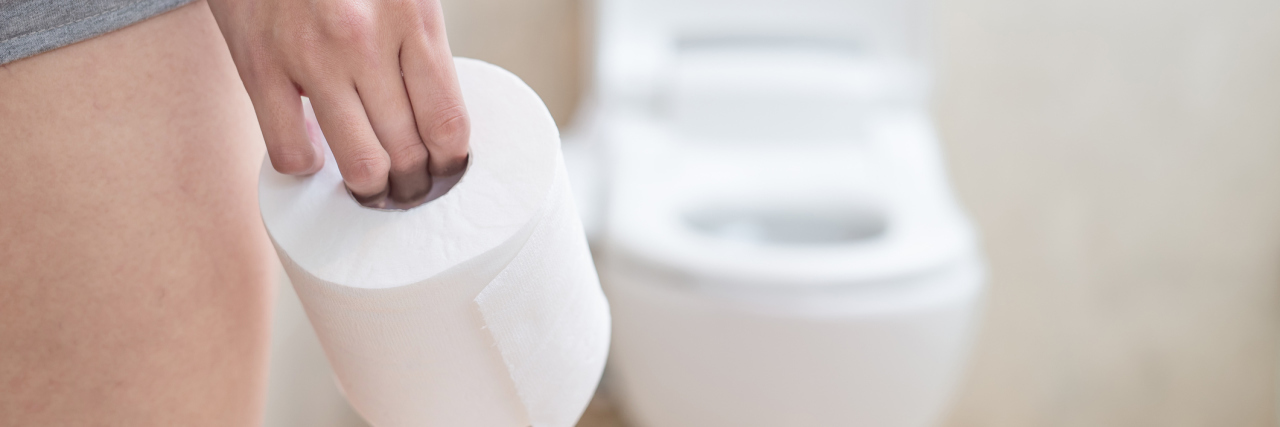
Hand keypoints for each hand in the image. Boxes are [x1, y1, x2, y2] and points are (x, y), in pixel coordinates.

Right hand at [209, 0, 468, 205]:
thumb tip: (443, 122)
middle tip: (410, 189)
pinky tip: (316, 154)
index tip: (447, 174)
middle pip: (408, 150)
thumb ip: (420, 45)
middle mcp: (366, 40)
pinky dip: (307, 167)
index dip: (452, 164)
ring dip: (371, 190)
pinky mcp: (260, 66)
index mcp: (412, 17)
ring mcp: (311, 56)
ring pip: (359, 163)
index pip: (448, 121)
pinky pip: (290, 150)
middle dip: (414, 185)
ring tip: (373, 189)